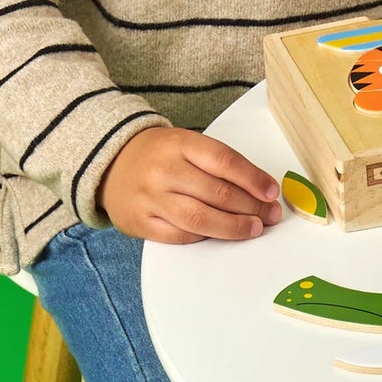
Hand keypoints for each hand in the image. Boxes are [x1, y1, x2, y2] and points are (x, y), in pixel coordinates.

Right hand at [100, 127, 282, 242]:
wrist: (110, 161)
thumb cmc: (160, 155)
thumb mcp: (186, 144)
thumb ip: (218, 164)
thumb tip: (260, 189)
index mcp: (180, 144)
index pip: (225, 161)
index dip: (253, 179)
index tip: (271, 192)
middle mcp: (163, 170)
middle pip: (217, 193)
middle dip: (251, 207)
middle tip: (270, 215)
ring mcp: (150, 198)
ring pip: (200, 218)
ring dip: (233, 227)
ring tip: (254, 228)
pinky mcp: (139, 222)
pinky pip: (179, 235)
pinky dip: (203, 237)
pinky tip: (219, 234)